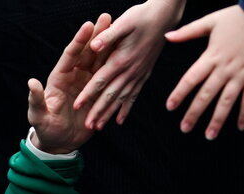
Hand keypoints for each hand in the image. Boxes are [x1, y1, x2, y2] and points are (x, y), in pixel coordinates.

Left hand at [28, 13, 113, 152]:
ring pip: (102, 62)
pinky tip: (130, 56)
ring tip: (122, 27)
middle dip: (98, 35)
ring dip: (111, 46)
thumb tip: (32, 83)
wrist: (59, 144)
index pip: (70, 55)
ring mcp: (89, 84)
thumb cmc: (45, 129)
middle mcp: (76, 77)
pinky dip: (119, 70)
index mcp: (60, 78)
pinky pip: (111, 80)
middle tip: (108, 16)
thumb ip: (36, 100)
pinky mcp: (99, 95)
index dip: (79, 41)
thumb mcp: (39, 117)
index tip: (88, 25)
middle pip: (88, 53)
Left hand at [74, 0, 185, 128]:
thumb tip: (93, 46)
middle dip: (98, 111)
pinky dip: (126, 108)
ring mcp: (138, 74)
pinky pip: (134, 95)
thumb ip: (108, 36)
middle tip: (87, 126)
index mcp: (121, 60)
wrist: (166, 15)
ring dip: (109, 114)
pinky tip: (120, 121)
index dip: (88, 94)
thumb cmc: (143, 16)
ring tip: (99, 127)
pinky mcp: (144, 74)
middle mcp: (129, 71)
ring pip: (121, 99)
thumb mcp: (124, 22)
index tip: (77, 106)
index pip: (100, 81)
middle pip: (110, 95)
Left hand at [165, 5, 243, 138]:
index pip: (191, 79)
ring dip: (217, 120)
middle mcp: (225, 68)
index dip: (179, 93)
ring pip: (227, 101)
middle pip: (206, 95)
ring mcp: (242, 74)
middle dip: (194, 113)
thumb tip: (167, 36)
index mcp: (212, 56)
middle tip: (185, 128)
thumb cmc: (239, 16)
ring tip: (209, 135)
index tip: (170, 107)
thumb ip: (188, 31)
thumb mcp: (211, 20)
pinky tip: (241, 127)